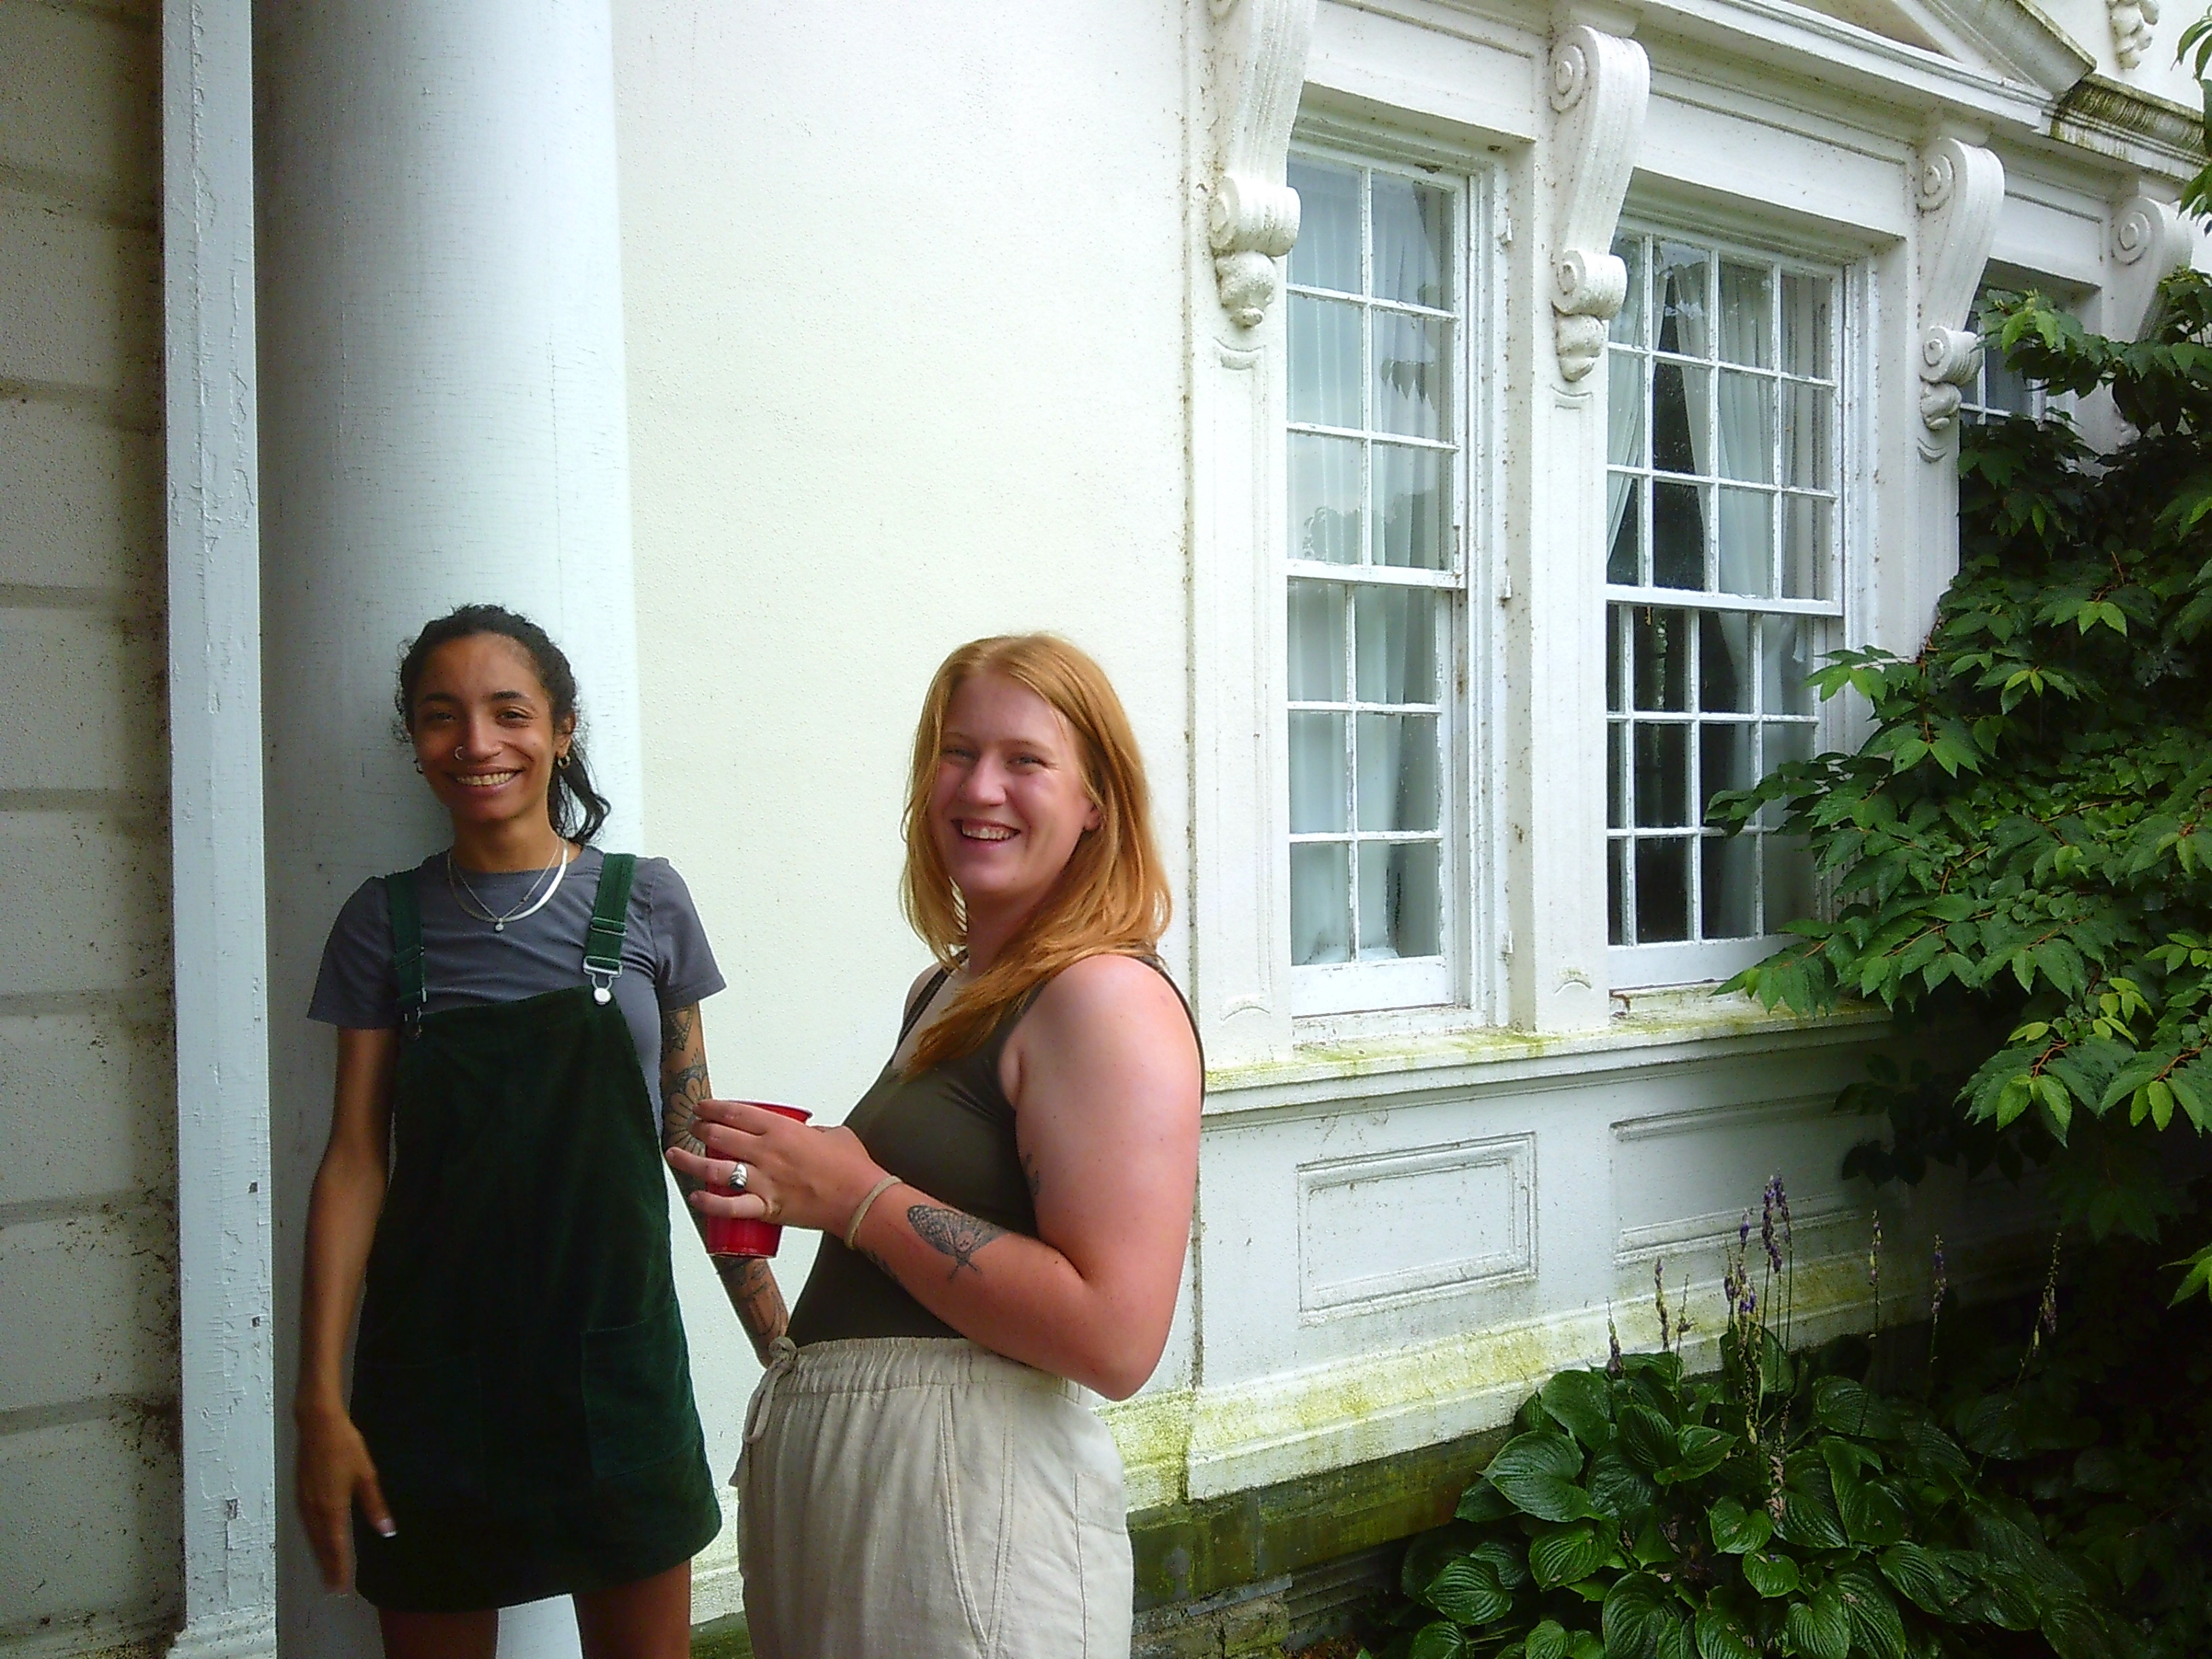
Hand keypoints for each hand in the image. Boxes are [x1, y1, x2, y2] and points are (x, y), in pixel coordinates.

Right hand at [295, 1402, 392, 1589]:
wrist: (317, 1425)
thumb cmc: (345, 1447)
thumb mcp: (366, 1475)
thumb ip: (375, 1506)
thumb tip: (386, 1531)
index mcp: (332, 1507)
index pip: (336, 1546)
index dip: (339, 1567)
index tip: (340, 1586)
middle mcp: (315, 1510)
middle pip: (321, 1545)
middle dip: (328, 1566)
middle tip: (333, 1586)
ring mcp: (304, 1502)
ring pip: (312, 1536)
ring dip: (319, 1554)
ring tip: (327, 1569)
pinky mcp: (300, 1493)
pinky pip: (306, 1524)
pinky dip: (313, 1538)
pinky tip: (318, 1541)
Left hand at [665, 1099, 885, 1235]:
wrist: (859, 1198)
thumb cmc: (850, 1165)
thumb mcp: (831, 1133)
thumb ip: (811, 1132)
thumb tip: (802, 1135)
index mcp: (781, 1129)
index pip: (736, 1113)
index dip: (713, 1108)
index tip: (701, 1107)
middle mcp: (766, 1152)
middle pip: (720, 1136)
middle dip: (700, 1129)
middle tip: (692, 1128)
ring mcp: (763, 1181)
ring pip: (715, 1169)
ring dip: (690, 1161)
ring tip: (675, 1155)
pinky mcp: (766, 1207)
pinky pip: (730, 1206)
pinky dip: (709, 1203)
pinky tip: (696, 1197)